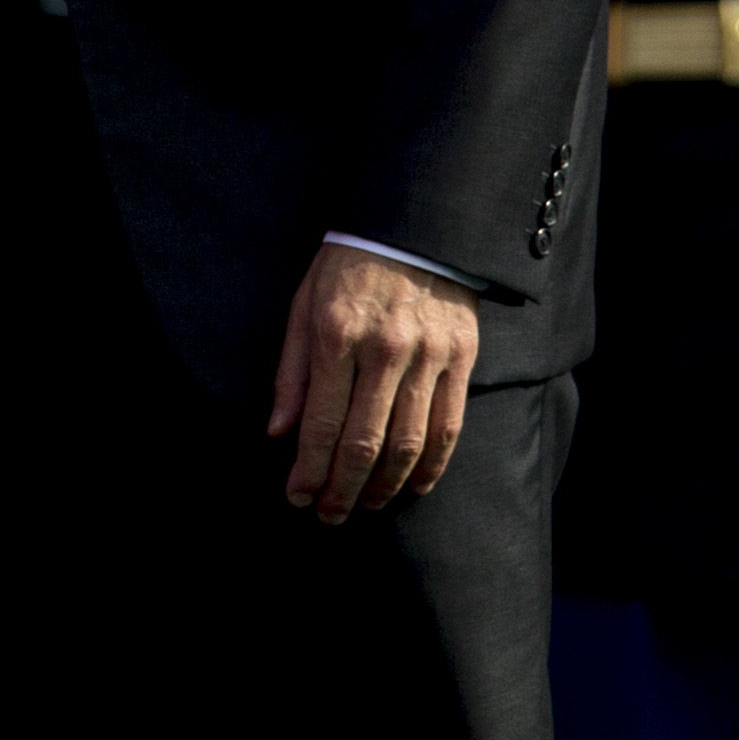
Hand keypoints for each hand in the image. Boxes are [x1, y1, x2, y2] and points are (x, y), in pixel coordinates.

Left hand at [269, 243, 478, 524]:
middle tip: (330, 515)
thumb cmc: (347, 266)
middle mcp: (384, 349)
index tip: (297, 498)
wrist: (413, 225)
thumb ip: (291, 372)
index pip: (321, 424)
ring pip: (408, 443)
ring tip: (366, 505)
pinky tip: (414, 485)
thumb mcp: (303, 305)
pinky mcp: (460, 356)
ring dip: (384, 486)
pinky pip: (449, 425)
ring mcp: (428, 355)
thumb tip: (278, 434)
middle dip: (343, 490)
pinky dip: (432, 464)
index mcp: (337, 335)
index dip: (308, 471)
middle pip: (364, 443)